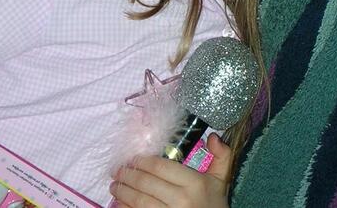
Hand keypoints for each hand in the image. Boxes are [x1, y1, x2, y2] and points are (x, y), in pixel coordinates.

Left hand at [111, 133, 231, 207]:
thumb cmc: (214, 205)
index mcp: (195, 184)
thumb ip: (221, 156)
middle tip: (118, 170)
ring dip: (122, 191)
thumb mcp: (221, 181)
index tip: (133, 159)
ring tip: (115, 185)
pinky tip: (119, 203)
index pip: (161, 167)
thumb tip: (213, 136)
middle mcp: (181, 200)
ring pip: (138, 200)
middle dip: (128, 174)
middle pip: (146, 182)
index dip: (142, 161)